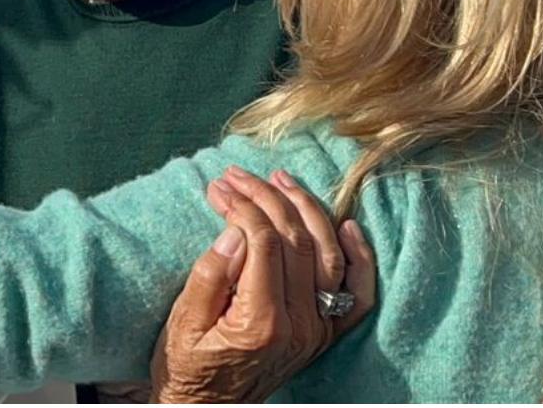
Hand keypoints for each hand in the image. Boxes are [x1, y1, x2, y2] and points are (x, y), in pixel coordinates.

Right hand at [150, 167, 375, 402]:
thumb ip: (211, 275)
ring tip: (279, 180)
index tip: (219, 188)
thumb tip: (236, 230)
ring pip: (328, 255)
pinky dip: (358, 258)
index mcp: (261, 323)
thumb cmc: (187, 366)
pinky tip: (345, 225)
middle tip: (238, 176)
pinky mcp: (324, 332)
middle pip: (296, 241)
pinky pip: (356, 294)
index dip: (242, 207)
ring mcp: (318, 329)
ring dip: (307, 209)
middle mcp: (300, 326)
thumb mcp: (184, 321)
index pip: (264, 242)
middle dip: (266, 198)